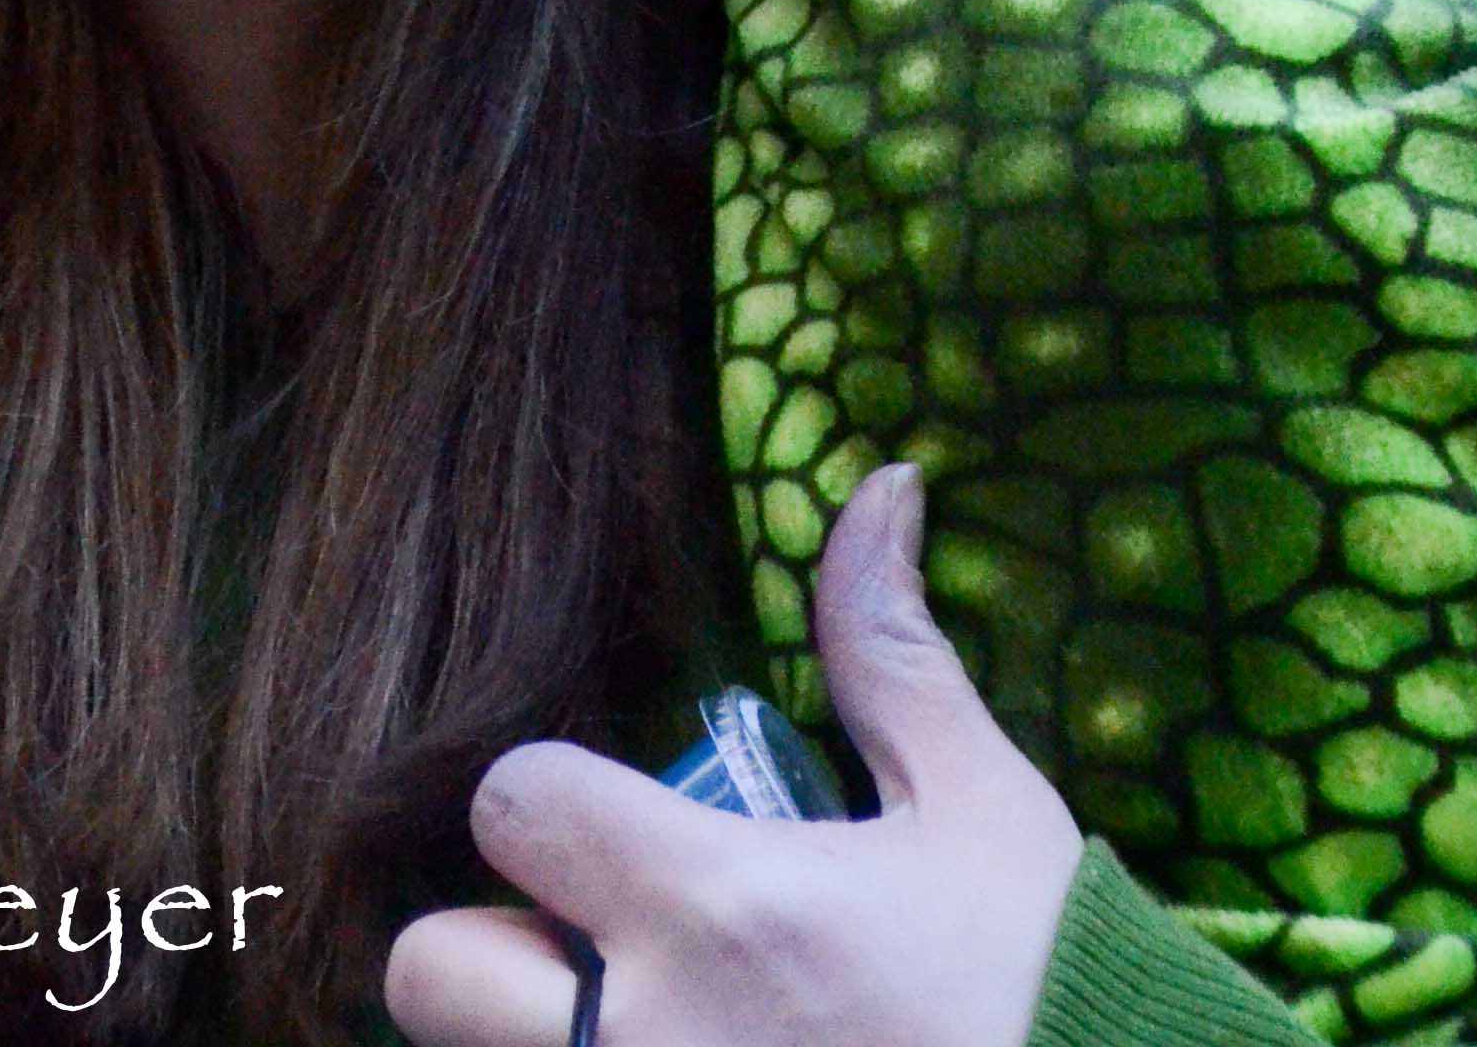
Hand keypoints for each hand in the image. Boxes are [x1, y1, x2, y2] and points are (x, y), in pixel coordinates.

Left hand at [384, 469, 1081, 1046]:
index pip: (513, 800)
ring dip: (535, 1038)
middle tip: (593, 952)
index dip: (550, 799)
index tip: (617, 824)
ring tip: (652, 1024)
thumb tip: (880, 486)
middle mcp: (644, 1038)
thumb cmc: (1047, 987)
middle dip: (489, 949)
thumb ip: (890, 658)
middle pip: (430, 970)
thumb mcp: (979, 810)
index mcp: (712, 905)